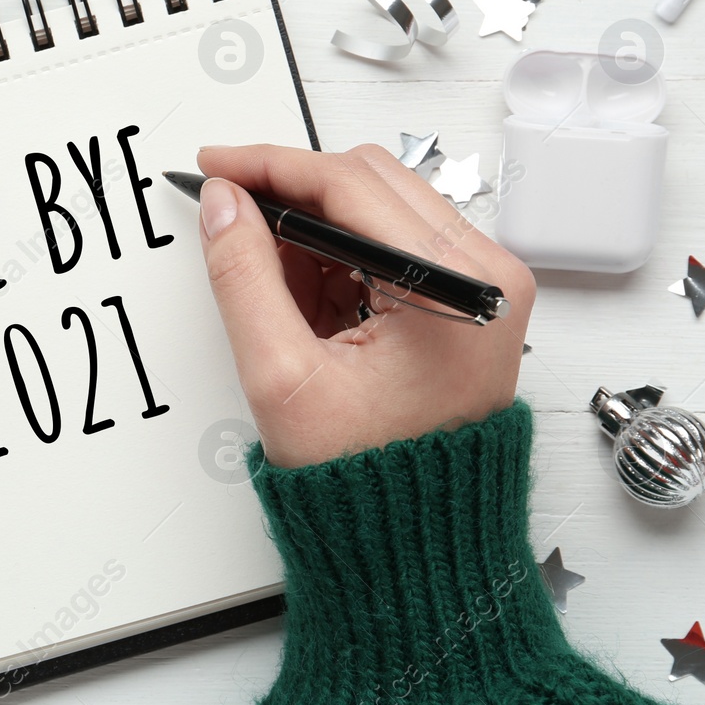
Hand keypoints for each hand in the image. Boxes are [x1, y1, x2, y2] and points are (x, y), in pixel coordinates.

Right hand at [196, 144, 535, 468]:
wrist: (415, 539)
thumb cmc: (368, 477)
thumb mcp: (282, 376)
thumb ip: (244, 278)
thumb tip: (224, 206)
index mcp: (458, 288)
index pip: (352, 185)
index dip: (273, 166)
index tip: (219, 165)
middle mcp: (485, 274)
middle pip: (370, 182)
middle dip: (291, 191)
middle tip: (229, 210)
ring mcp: (478, 284)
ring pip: (377, 205)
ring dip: (313, 226)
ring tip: (270, 281)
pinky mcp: (461, 297)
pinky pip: (388, 241)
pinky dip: (336, 254)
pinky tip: (303, 296)